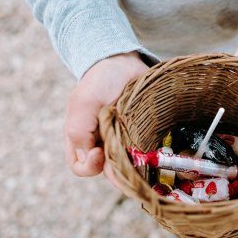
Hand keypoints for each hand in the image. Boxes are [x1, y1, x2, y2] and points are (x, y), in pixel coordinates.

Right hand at [64, 52, 148, 177]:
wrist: (123, 64)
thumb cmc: (99, 82)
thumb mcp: (83, 103)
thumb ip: (79, 131)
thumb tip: (93, 159)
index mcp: (83, 140)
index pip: (83, 168)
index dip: (90, 166)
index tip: (100, 152)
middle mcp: (103, 146)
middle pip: (111, 173)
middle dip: (121, 173)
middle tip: (130, 161)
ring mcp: (124, 143)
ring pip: (131, 167)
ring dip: (139, 168)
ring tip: (147, 160)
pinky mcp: (143, 139)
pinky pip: (148, 156)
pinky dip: (153, 157)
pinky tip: (159, 154)